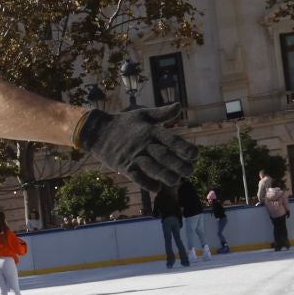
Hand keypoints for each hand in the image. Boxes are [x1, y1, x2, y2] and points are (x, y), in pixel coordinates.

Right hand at [76, 105, 197, 192]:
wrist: (97, 131)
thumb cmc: (123, 122)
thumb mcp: (143, 114)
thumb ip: (162, 113)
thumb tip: (179, 106)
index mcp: (150, 131)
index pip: (171, 140)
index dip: (184, 148)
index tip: (196, 155)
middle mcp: (143, 144)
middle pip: (164, 156)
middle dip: (179, 165)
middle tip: (191, 172)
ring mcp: (133, 156)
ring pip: (152, 167)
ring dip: (165, 176)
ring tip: (177, 182)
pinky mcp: (124, 165)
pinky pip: (137, 176)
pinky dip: (147, 184)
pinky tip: (157, 189)